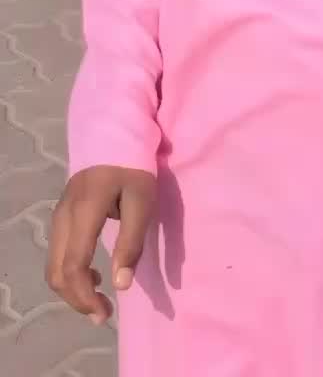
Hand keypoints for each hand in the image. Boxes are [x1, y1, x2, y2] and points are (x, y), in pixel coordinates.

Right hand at [46, 166, 154, 323]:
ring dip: (71, 288)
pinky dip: (69, 272)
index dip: (85, 296)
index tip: (105, 313)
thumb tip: (121, 286)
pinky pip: (56, 252)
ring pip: (53, 265)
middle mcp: (63, 216)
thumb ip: (131, 242)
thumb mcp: (142, 201)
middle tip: (102, 314)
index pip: (73, 266)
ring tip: (99, 297)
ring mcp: (59, 215)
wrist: (114, 135)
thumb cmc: (133, 167)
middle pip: (56, 272)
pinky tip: (92, 273)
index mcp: (84, 212)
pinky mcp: (61, 215)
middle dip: (76, 299)